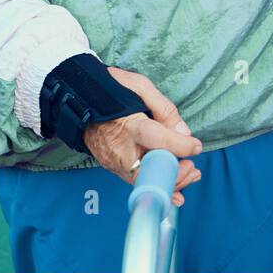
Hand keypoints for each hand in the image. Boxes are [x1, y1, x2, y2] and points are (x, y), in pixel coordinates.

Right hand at [82, 66, 203, 206]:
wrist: (77, 100)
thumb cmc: (109, 90)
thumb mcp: (139, 85)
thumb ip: (163, 108)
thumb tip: (183, 132)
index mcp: (130, 126)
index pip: (159, 140)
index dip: (181, 146)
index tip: (196, 146)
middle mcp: (121, 149)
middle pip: (152, 170)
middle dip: (176, 173)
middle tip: (192, 166)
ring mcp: (114, 162)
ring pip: (145, 181)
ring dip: (170, 181)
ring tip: (190, 174)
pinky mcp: (112, 167)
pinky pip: (136, 181)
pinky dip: (155, 184)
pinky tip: (173, 187)